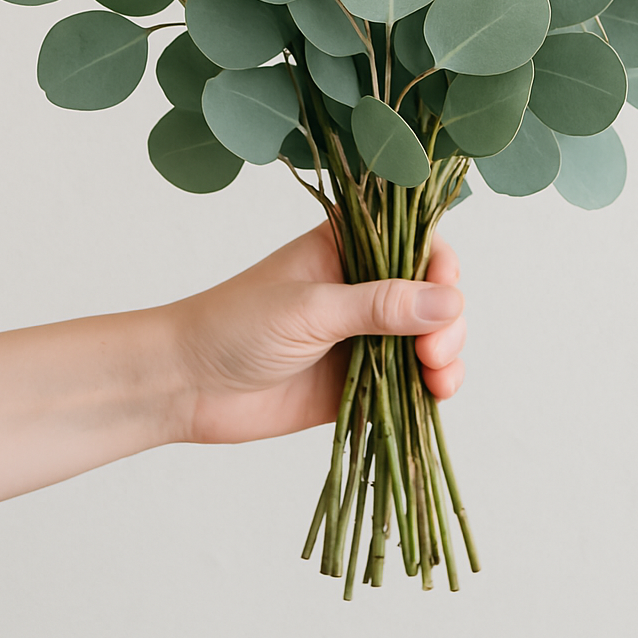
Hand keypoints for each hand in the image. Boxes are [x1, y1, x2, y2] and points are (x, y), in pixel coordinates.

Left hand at [169, 221, 465, 445]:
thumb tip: (450, 302)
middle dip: (446, 322)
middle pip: (432, 293)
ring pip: (428, 338)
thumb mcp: (311, 309)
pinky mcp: (361, 379)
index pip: (415, 240)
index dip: (440, 265)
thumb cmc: (236, 326)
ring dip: (446, 356)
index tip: (447, 294)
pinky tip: (434, 397)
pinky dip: (430, 388)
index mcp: (347, 245)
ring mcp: (363, 334)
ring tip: (437, 380)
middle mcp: (362, 284)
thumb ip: (380, 306)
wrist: (187, 385)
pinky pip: (409, 379)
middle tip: (433, 353)